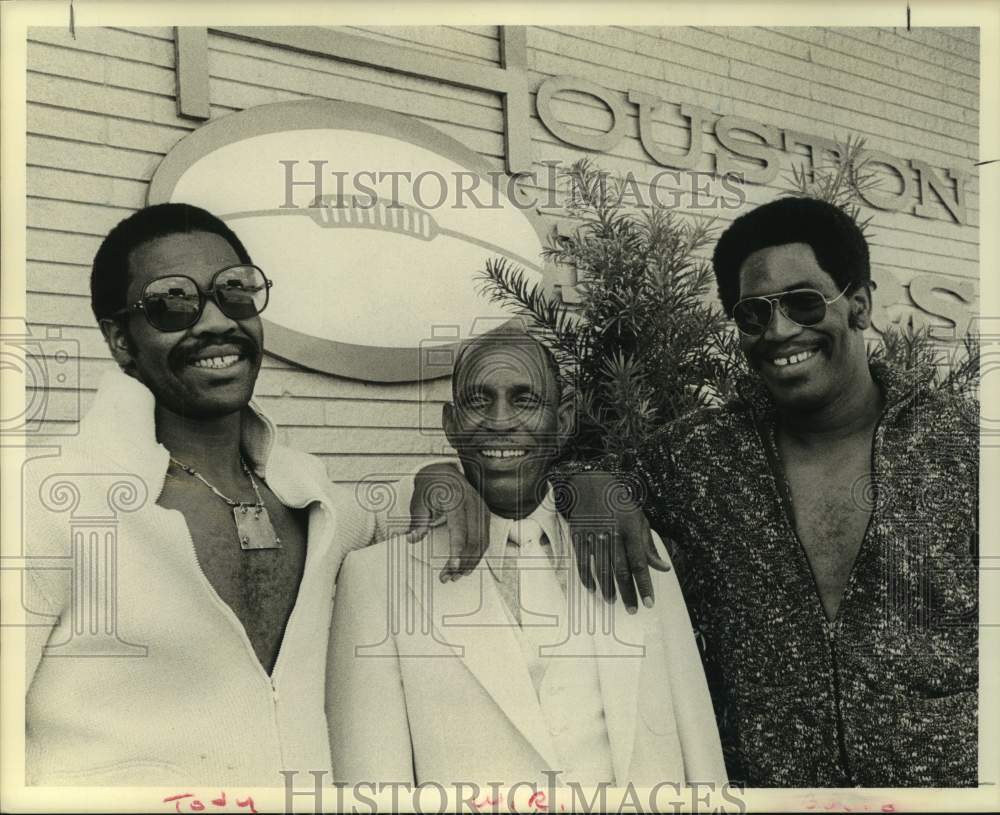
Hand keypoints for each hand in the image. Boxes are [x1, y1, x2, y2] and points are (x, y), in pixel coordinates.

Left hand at [407, 462, 489, 580]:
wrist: (443, 472)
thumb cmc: (430, 487)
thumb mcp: (418, 501)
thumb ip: (417, 521)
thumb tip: (413, 538)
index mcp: (456, 500)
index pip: (460, 530)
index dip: (457, 551)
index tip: (452, 567)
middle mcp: (473, 504)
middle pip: (473, 540)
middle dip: (462, 562)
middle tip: (448, 577)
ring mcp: (482, 509)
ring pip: (482, 542)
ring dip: (470, 562)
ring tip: (455, 575)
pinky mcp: (484, 514)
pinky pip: (484, 538)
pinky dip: (477, 554)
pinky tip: (466, 565)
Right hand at [555, 470, 670, 612]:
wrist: (590, 484)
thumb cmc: (619, 503)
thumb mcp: (640, 520)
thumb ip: (650, 546)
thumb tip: (663, 568)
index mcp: (631, 530)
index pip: (640, 563)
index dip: (644, 585)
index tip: (649, 602)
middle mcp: (613, 534)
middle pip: (621, 571)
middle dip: (628, 593)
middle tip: (632, 610)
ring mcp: (594, 535)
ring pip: (602, 568)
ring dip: (608, 588)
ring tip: (613, 601)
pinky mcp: (579, 536)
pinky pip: (583, 562)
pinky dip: (587, 577)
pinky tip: (593, 588)